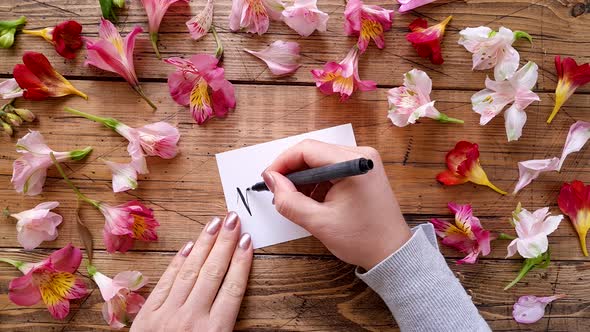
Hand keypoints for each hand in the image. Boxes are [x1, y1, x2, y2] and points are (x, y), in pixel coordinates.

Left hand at [131, 212, 252, 331]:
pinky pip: (165, 283)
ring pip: (189, 272)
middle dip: (224, 243)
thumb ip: (225, 328)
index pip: (232, 289)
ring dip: (204, 244)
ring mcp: (167, 315)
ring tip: (214, 223)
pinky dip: (177, 263)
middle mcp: (191, 319)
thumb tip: (234, 297)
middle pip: (212, 272)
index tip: (247, 240)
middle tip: (233, 219)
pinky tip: (188, 246)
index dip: (241, 262)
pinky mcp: (147, 317)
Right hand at [263, 140, 410, 269]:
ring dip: (304, 178)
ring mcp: (362, 162)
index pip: (307, 149)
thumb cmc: (364, 239)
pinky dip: (317, 182)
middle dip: (292, 172)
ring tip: (297, 202)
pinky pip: (330, 168)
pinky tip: (312, 201)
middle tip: (278, 193)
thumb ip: (289, 200)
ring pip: (319, 160)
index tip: (268, 179)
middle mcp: (360, 155)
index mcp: (353, 163)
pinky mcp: (361, 171)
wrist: (392, 253)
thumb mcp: (319, 222)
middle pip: (312, 152)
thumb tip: (271, 181)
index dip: (282, 163)